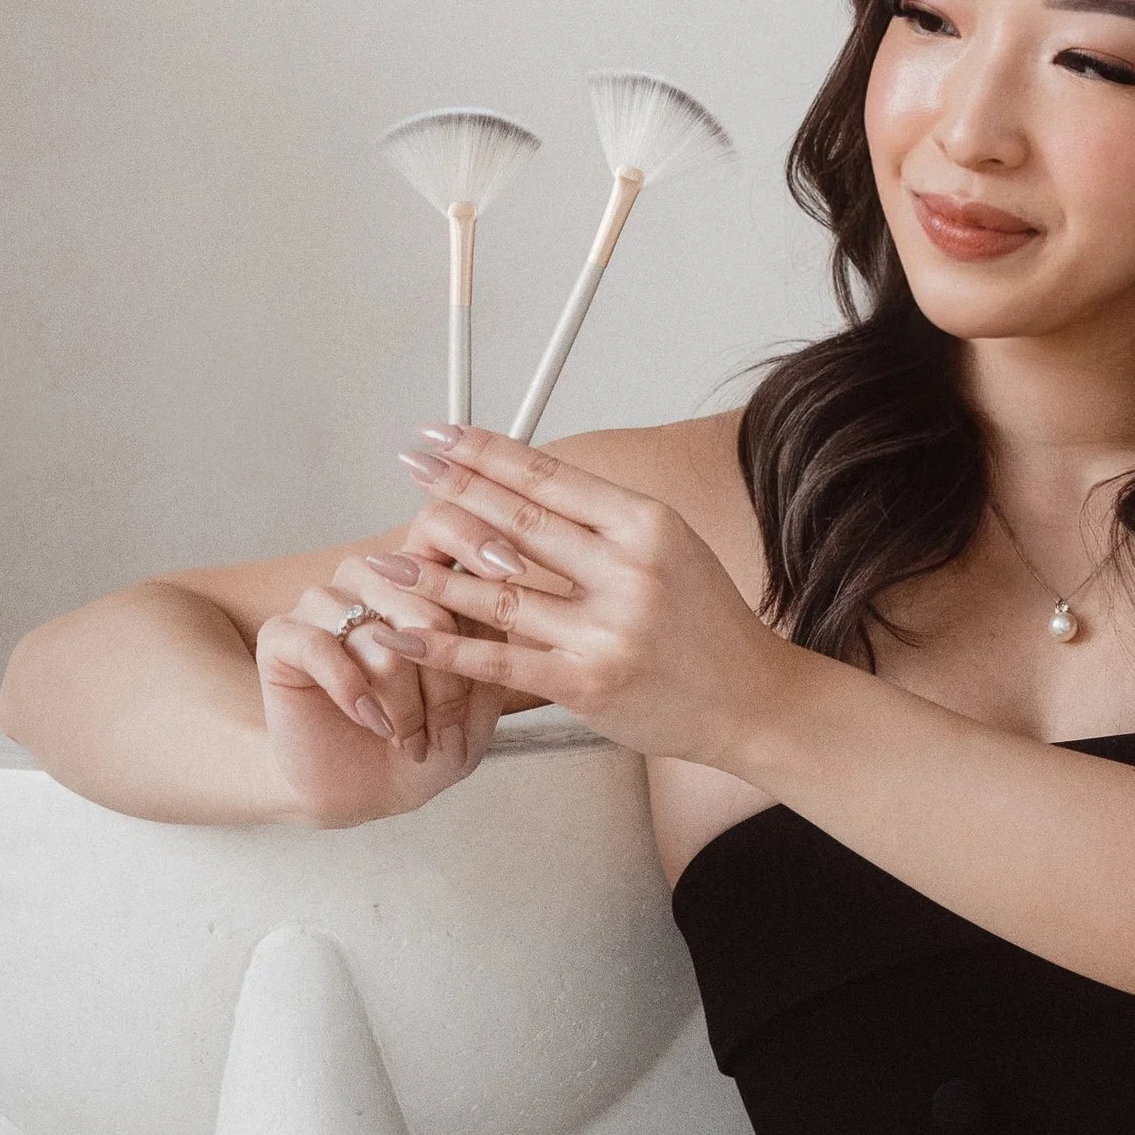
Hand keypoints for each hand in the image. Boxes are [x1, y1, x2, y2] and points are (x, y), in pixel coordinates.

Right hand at [254, 553, 507, 826]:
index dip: (474, 536)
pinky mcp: (282, 636)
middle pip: (425, 605)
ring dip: (404, 702)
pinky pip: (324, 650)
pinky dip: (355, 693)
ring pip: (380, 639)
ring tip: (409, 740)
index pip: (441, 524)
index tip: (511, 568)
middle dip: (447, 684)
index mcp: (420, 577)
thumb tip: (504, 592)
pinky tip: (373, 722)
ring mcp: (322, 602)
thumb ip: (494, 644)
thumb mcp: (481, 699)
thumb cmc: (429, 740)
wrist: (363, 791)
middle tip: (447, 734)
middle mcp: (370, 578)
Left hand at [361, 425, 794, 768]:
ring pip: (500, 593)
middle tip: (409, 465)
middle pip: (519, 523)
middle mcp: (629, 571)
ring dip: (432, 574)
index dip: (487, 453)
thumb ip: (603, 523)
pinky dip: (444, 648)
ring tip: (383, 559)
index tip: (442, 434)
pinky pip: (500, 661)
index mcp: (648, 525)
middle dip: (453, 490)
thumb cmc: (706, 625)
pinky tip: (404, 635)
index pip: (552, 478)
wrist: (751, 700)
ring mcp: (607, 629)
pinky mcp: (587, 683)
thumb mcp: (670, 550)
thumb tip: (524, 483)